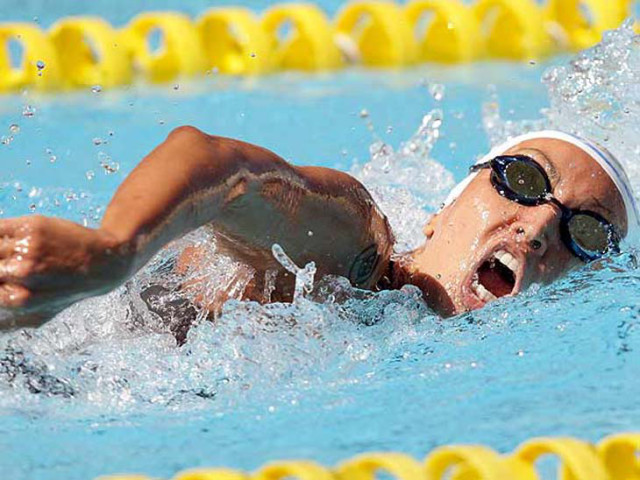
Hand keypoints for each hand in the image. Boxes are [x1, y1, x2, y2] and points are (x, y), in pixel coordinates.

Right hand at [0, 215, 128, 329]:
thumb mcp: (39, 315)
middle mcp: (22, 272)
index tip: (3, 281)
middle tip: (5, 269)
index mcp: (19, 299)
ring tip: (9, 257)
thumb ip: (8, 323)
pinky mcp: (31, 226)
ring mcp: (27, 247)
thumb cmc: (67, 290)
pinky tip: (6, 240)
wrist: (104, 261)